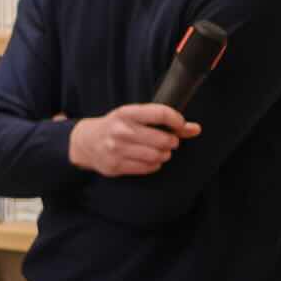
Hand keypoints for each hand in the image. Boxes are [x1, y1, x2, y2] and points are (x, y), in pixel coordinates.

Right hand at [65, 102, 196, 180]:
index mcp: (127, 113)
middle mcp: (121, 131)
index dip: (177, 121)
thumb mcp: (135, 116)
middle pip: (163, 139)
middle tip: (169, 141)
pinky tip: (150, 159)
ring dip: (164, 155)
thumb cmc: (116, 126)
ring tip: (160, 152)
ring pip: (157, 156)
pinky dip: (155, 164)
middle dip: (172, 142)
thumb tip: (195, 129)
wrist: (86, 142)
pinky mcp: (116, 165)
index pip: (161, 113)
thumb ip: (165, 121)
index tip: (180, 125)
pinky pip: (147, 167)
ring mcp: (117, 149)